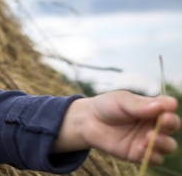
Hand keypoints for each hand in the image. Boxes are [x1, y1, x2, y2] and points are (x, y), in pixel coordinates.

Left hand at [56, 90, 179, 164]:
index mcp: (152, 107)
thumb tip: (162, 106)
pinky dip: (151, 155)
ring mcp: (148, 140)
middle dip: (170, 124)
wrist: (88, 121)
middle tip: (162, 122)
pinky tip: (140, 148)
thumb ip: (139, 105)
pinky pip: (154, 158)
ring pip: (168, 146)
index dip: (170, 109)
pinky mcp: (139, 153)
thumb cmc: (107, 106)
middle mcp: (154, 124)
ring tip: (149, 137)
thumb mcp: (121, 100)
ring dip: (164, 143)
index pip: (169, 108)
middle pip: (172, 126)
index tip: (166, 109)